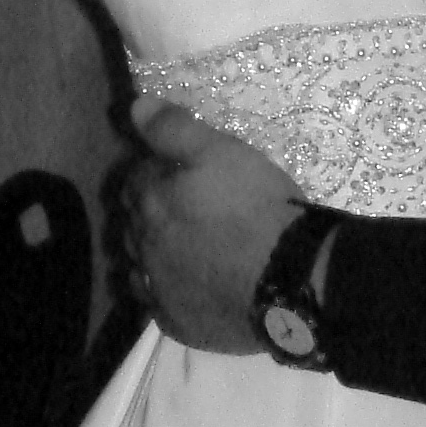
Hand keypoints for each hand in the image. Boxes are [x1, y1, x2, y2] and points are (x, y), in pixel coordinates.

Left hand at [119, 101, 309, 353]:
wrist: (291, 280)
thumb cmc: (259, 208)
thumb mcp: (224, 152)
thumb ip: (175, 129)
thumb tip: (135, 105)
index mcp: (150, 201)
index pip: (136, 178)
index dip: (155, 171)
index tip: (179, 172)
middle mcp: (143, 245)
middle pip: (134, 221)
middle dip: (150, 211)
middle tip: (186, 207)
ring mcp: (157, 288)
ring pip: (139, 264)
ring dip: (153, 252)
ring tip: (185, 248)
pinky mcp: (176, 322)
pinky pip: (158, 303)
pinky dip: (166, 290)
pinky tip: (187, 285)